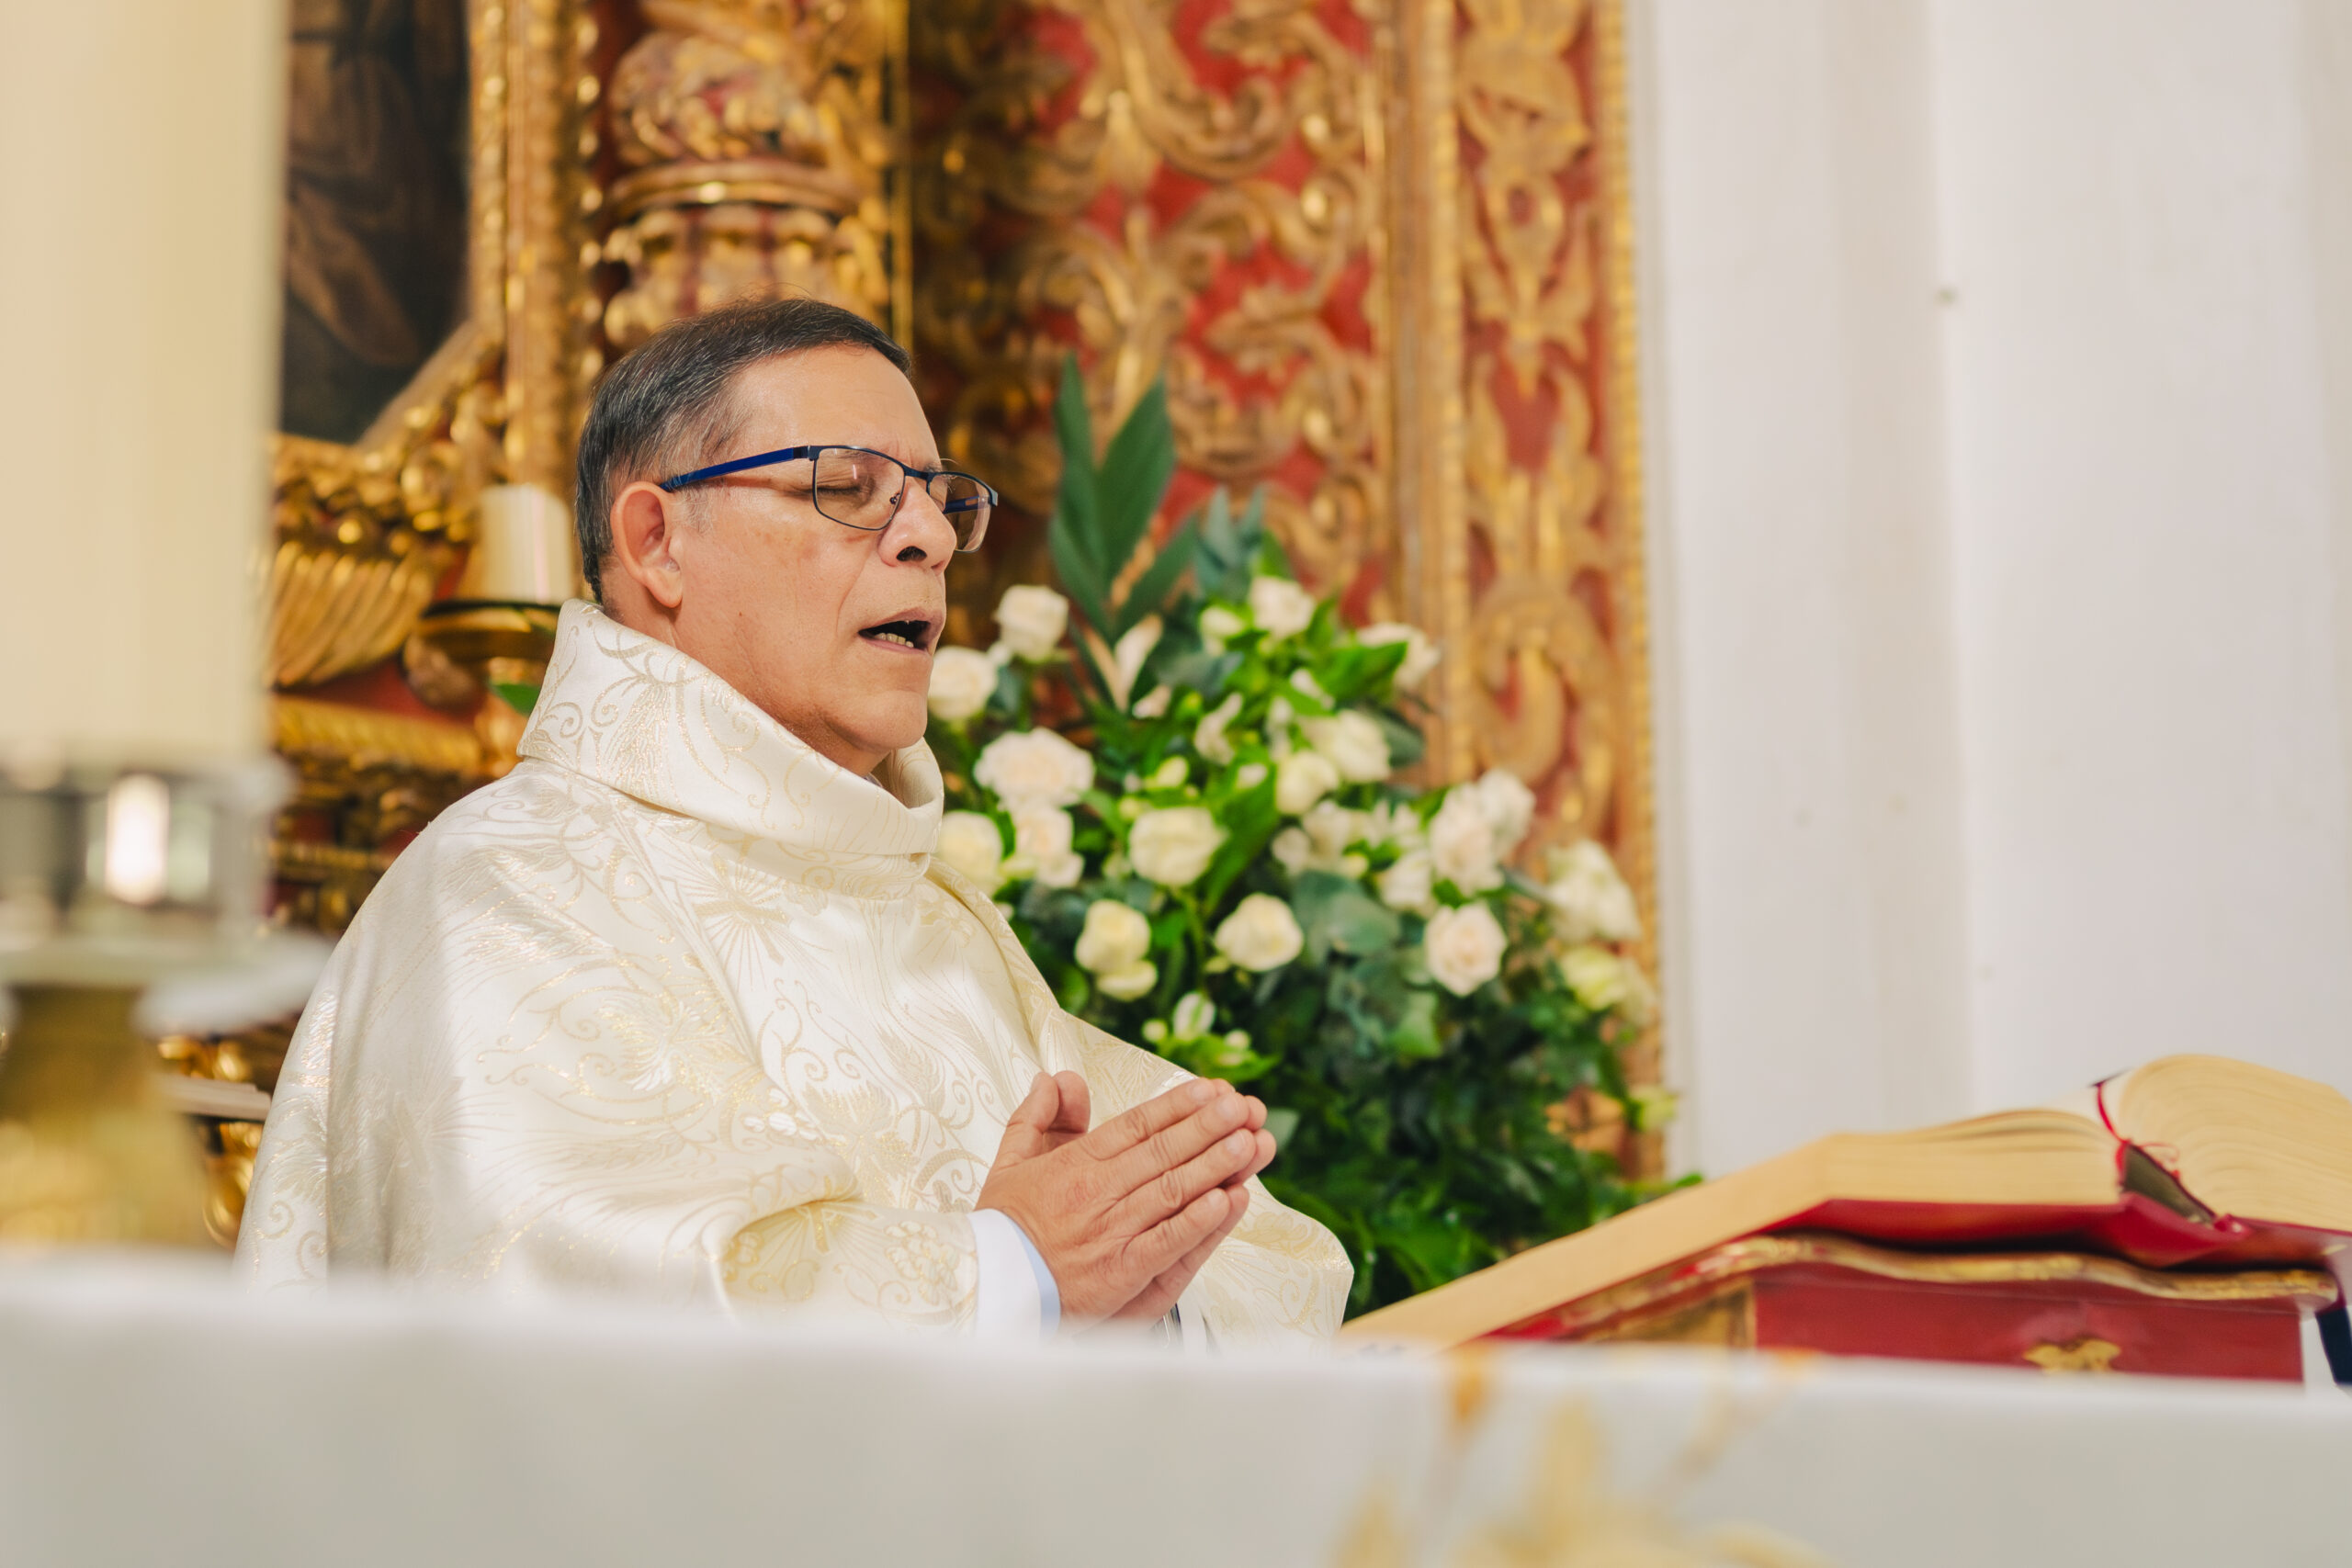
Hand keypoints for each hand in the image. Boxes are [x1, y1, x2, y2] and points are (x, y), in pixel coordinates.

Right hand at [978, 1073, 1275, 1324]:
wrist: (986, 1287)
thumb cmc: (1002, 1228)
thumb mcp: (1009, 1162)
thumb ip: (1036, 1117)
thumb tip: (1055, 1077)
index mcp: (1075, 1163)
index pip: (1136, 1125)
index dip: (1178, 1106)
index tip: (1212, 1089)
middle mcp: (1097, 1192)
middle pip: (1162, 1152)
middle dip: (1209, 1127)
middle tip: (1246, 1108)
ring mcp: (1110, 1232)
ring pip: (1171, 1191)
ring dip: (1215, 1165)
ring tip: (1251, 1143)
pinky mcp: (1119, 1272)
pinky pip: (1165, 1242)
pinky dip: (1198, 1222)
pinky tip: (1227, 1202)